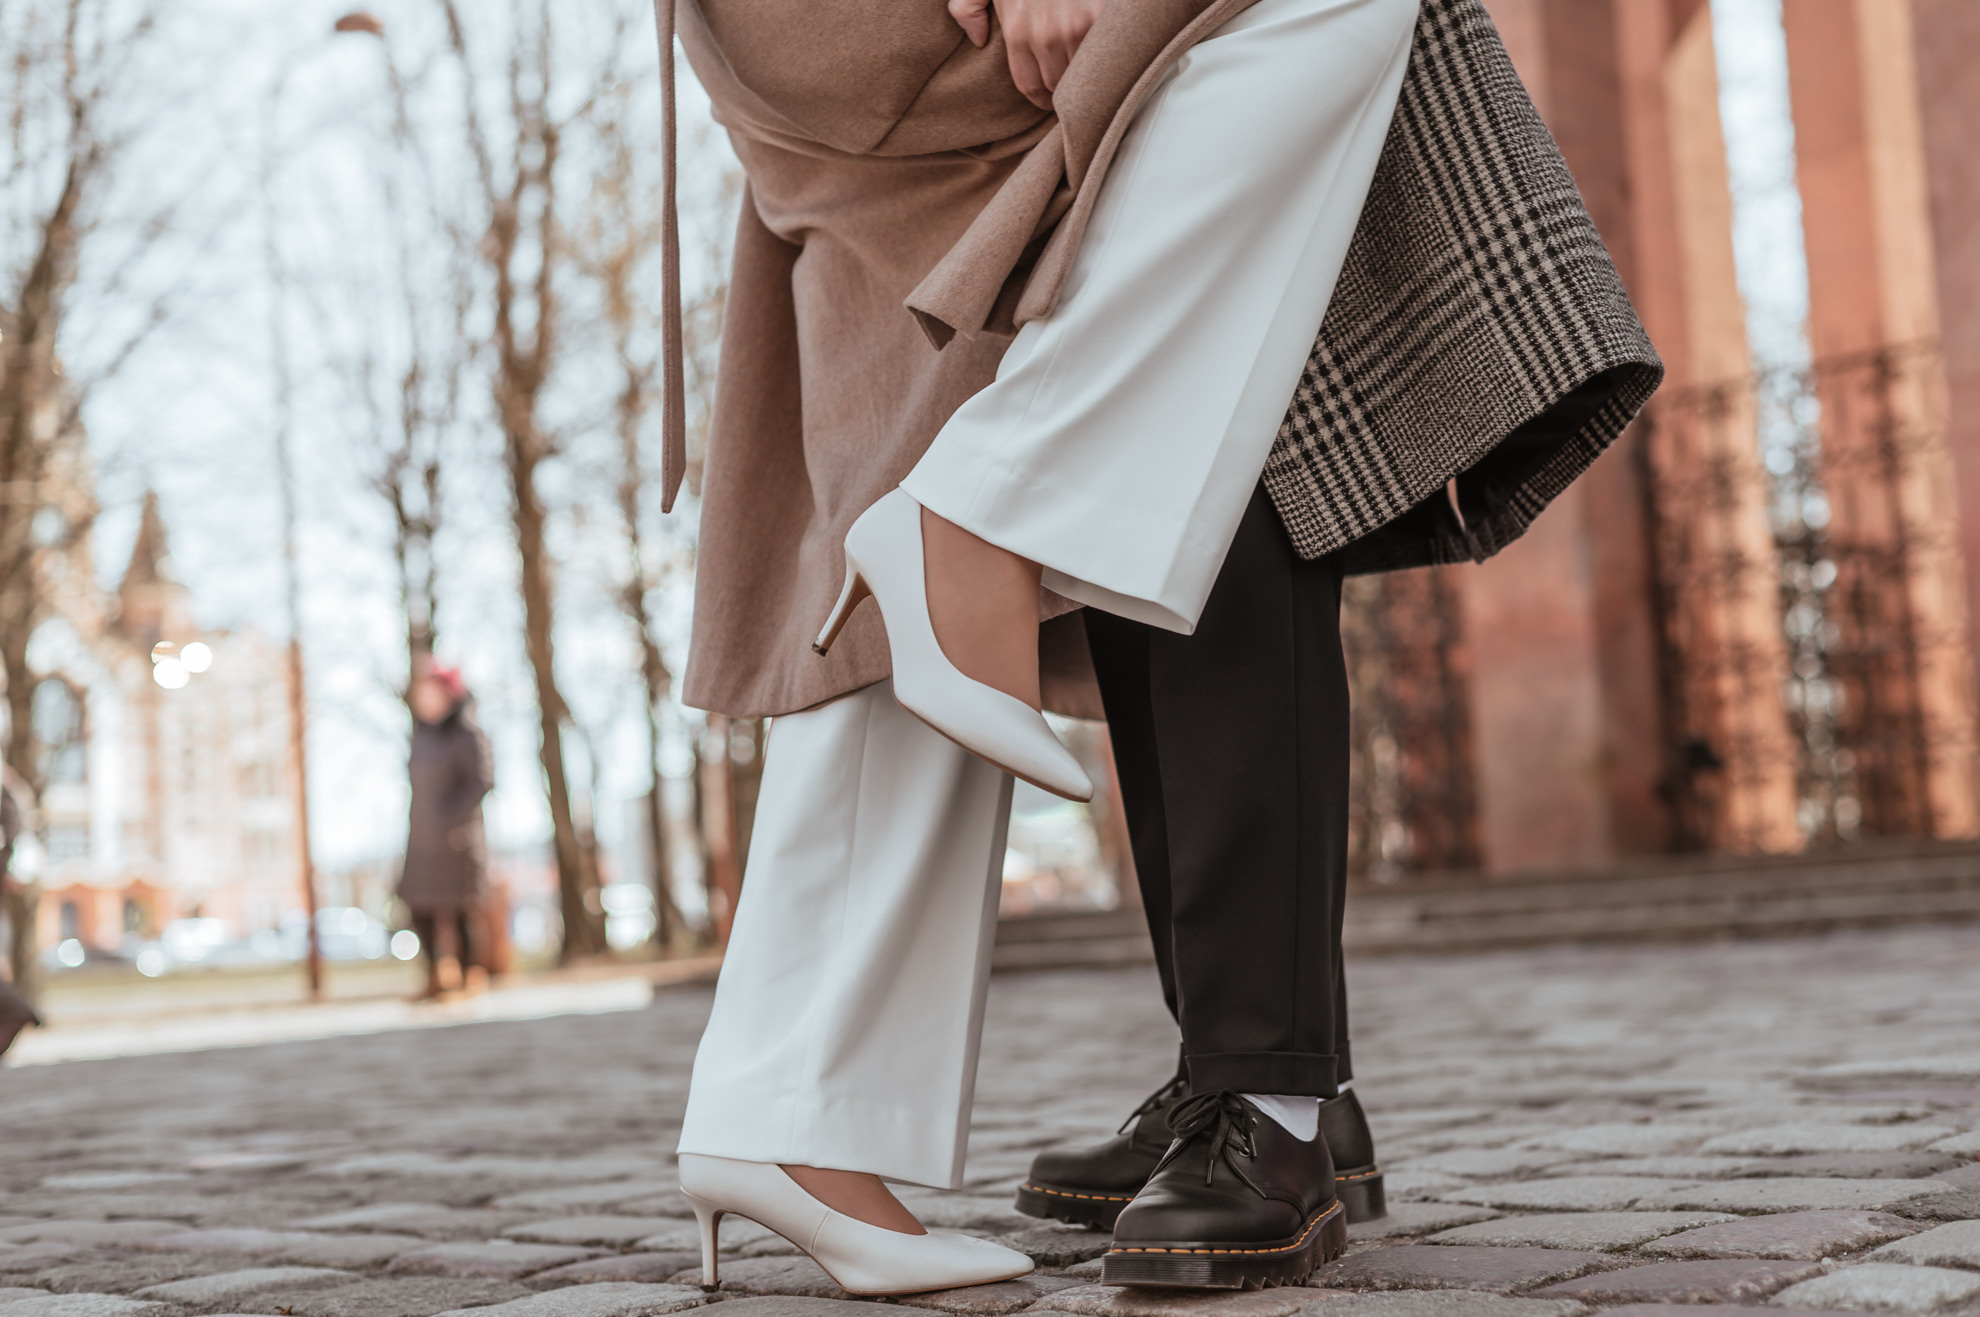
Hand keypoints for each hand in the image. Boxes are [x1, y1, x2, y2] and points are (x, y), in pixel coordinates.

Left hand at [948, 0, 1110, 109]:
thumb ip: (966, 6)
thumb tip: (977, 40)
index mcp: (1016, 30)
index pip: (1029, 85)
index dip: (1040, 98)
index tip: (1048, 99)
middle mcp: (1044, 35)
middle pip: (1057, 84)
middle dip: (1061, 86)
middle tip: (1068, 83)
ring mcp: (1076, 27)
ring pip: (1082, 73)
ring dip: (1084, 73)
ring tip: (1086, 68)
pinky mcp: (1100, 17)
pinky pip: (1102, 55)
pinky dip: (1103, 58)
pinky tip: (1102, 53)